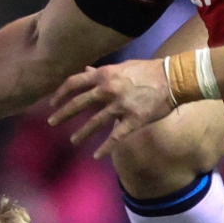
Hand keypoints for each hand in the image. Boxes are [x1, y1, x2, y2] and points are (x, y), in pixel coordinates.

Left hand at [47, 58, 176, 159]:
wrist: (172, 78)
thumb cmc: (147, 71)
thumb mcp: (121, 66)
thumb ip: (101, 72)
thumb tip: (85, 70)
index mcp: (104, 74)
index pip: (74, 82)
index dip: (61, 93)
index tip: (52, 102)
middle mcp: (108, 90)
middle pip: (79, 103)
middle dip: (63, 114)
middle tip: (51, 122)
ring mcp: (120, 106)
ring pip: (95, 122)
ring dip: (81, 133)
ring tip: (72, 141)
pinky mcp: (133, 120)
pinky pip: (116, 137)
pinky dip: (105, 147)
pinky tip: (96, 156)